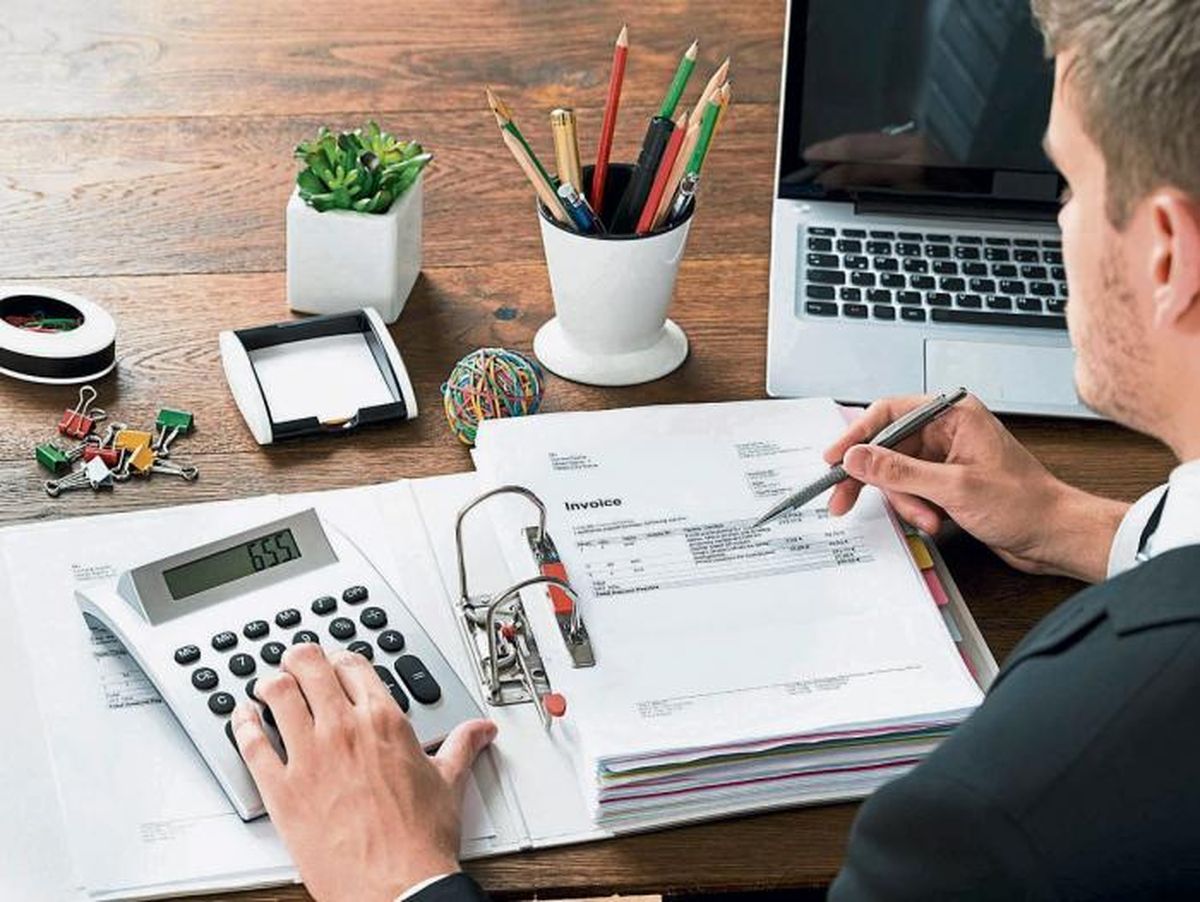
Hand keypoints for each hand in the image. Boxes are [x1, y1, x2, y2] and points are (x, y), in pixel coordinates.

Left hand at [230, 644, 496, 901]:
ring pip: (277, 693)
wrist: (397, 887)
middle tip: (296, 662)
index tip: (337, 664)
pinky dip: (241, 724)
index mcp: (384, 722)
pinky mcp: (281, 790)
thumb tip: (481, 731)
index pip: (354, 666)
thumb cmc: (420, 841)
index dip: (341, 659)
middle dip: (300, 658)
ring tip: (268, 685)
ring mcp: (309, 757)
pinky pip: (251, 743)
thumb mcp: (448, 783)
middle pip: (309, 666)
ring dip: (270, 682)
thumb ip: (461, 746)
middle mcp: (344, 729)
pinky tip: (242, 718)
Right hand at [823, 393, 1127, 581]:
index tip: (834, 458)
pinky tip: (933, 520)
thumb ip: (899, 471)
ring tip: (926, 518)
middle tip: (843, 499)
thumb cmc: (1025, 504)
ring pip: (896, 473)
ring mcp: (946, 456)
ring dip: (903, 500)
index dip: (857, 435)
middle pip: (887, 446)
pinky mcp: (946, 481)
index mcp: (954, 414)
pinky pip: (911, 489)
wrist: (1055, 535)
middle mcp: (948, 430)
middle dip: (873, 477)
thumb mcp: (954, 488)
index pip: (889, 412)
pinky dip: (915, 507)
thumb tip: (857, 457)